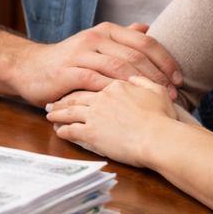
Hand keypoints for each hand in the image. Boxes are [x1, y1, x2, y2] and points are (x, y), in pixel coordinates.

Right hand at [6, 22, 181, 106]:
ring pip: (119, 67)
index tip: (179, 79)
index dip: (165, 60)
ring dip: (142, 86)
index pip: (144, 42)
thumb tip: (148, 28)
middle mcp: (95, 38)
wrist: (29, 68)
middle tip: (173, 94)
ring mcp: (81, 54)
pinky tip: (129, 103)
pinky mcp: (68, 71)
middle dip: (159, 76)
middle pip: (136, 56)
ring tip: (156, 101)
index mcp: (106, 31)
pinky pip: (97, 80)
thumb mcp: (95, 44)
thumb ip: (121, 37)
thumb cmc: (68, 62)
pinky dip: (116, 92)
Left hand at [46, 76, 177, 166]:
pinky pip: (71, 130)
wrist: (159, 138)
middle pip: (78, 95)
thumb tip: (137, 75)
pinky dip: (63, 130)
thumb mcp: (157, 92)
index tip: (74, 85)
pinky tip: (58, 132)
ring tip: (50, 114)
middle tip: (53, 100)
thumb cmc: (162, 117)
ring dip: (58, 113)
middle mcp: (101, 97)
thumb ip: (145, 81)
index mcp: (116, 85)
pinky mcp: (91, 132)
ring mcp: (94, 114)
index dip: (82, 84)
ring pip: (70, 111)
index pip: (94, 81)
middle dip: (64, 98)